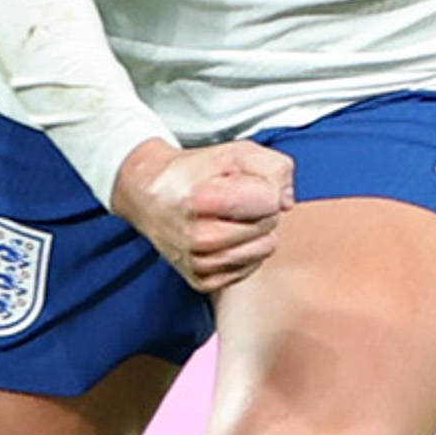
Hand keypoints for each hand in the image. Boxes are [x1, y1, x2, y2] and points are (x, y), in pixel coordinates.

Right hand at [113, 138, 292, 290]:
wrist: (149, 195)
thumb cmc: (195, 173)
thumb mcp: (235, 152)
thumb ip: (274, 166)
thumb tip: (286, 201)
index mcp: (203, 201)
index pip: (271, 200)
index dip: (265, 186)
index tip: (243, 182)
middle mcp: (199, 238)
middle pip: (270, 224)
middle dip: (259, 207)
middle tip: (232, 198)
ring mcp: (199, 263)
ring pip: (265, 249)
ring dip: (255, 230)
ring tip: (227, 217)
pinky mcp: (202, 282)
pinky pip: (251, 267)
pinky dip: (244, 250)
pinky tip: (223, 235)